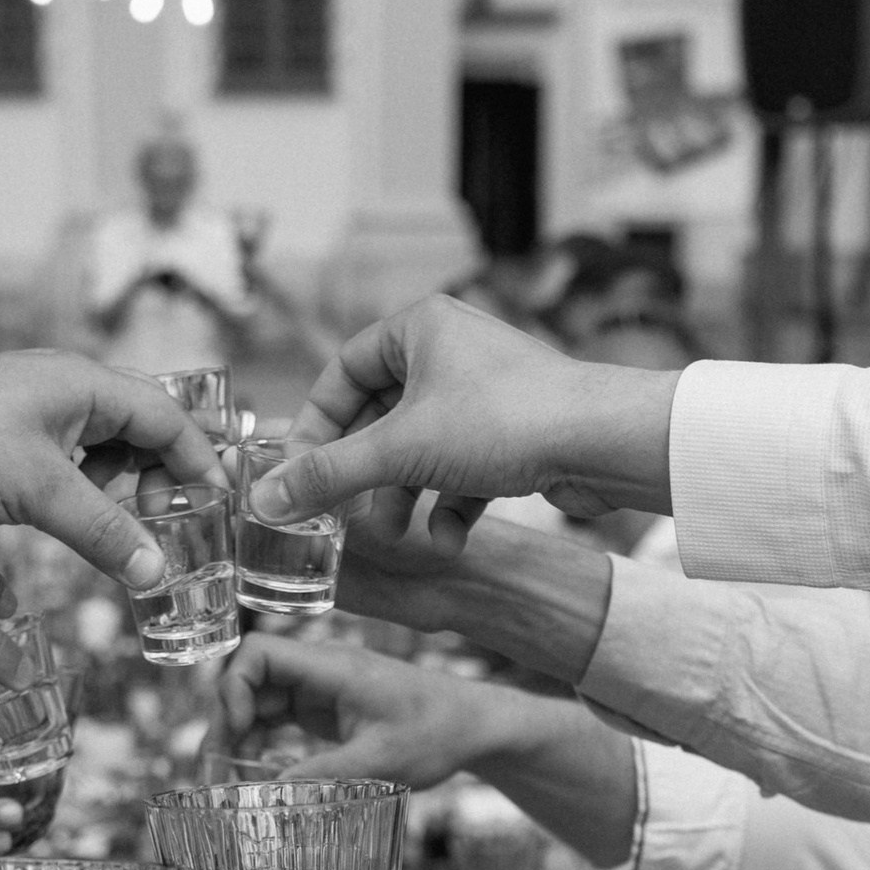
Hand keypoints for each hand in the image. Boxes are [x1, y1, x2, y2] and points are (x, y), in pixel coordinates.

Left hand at [0, 355, 222, 589]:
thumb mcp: (40, 493)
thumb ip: (105, 532)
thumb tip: (157, 572)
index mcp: (84, 381)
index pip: (168, 417)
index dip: (199, 461)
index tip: (218, 506)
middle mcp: (65, 388)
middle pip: (142, 428)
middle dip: (162, 477)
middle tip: (164, 525)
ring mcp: (35, 413)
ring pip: (104, 449)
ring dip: (121, 489)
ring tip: (122, 530)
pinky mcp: (8, 441)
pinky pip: (68, 465)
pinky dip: (85, 494)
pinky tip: (77, 523)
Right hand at [214, 632, 528, 788]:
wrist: (473, 725)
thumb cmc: (437, 733)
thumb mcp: (380, 762)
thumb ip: (323, 776)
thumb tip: (268, 796)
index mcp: (333, 668)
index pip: (258, 652)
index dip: (234, 687)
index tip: (238, 732)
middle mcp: (321, 671)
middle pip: (249, 679)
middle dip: (226, 720)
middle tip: (215, 771)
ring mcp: (321, 688)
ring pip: (259, 701)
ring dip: (239, 735)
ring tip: (228, 779)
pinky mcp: (326, 708)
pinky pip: (278, 716)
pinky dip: (262, 741)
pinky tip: (257, 773)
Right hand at [256, 298, 676, 545]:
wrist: (604, 442)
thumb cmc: (505, 421)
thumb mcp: (399, 452)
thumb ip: (327, 477)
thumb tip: (265, 501)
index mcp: (419, 327)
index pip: (342, 372)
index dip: (314, 426)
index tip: (297, 474)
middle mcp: (452, 352)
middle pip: (381, 417)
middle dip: (363, 473)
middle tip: (339, 513)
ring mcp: (487, 394)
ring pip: (423, 449)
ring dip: (404, 497)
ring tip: (394, 535)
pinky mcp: (517, 433)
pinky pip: (465, 469)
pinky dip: (451, 506)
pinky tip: (448, 542)